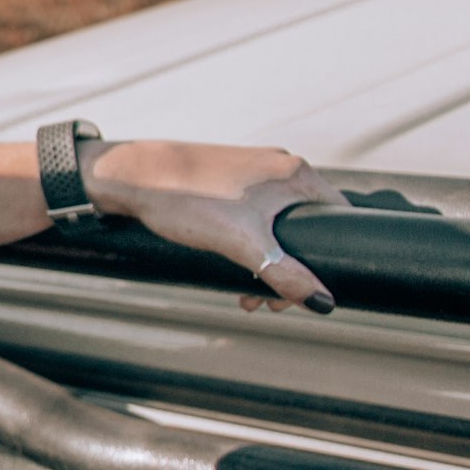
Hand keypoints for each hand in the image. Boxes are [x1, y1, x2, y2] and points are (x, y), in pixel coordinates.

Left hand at [84, 140, 339, 313]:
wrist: (130, 177)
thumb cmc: (186, 200)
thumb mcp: (241, 244)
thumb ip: (285, 275)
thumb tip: (323, 303)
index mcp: (295, 173)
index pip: (339, 215)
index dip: (334, 255)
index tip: (312, 287)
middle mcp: (279, 166)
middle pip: (306, 227)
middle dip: (291, 271)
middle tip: (269, 304)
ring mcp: (253, 171)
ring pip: (278, 226)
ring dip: (267, 264)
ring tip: (246, 296)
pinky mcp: (229, 180)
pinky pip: (255, 218)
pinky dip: (250, 246)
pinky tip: (233, 269)